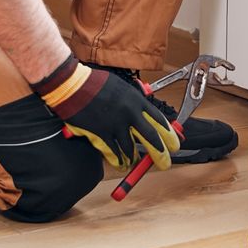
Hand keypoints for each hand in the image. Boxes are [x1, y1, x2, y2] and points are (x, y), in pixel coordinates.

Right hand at [33, 56, 179, 170]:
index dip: (169, 136)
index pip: (160, 121)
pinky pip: (113, 153)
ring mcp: (115, 125)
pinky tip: (121, 164)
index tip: (174, 144)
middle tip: (165, 163)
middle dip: (160, 154)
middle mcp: (130, 114)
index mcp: (137, 101)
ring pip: (131, 150)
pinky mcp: (101, 134)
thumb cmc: (95, 83)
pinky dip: (118, 161)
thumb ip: (134, 102)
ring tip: (136, 164)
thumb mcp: (122, 88)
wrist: (73, 85)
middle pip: (151, 139)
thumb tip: (144, 115)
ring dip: (134, 160)